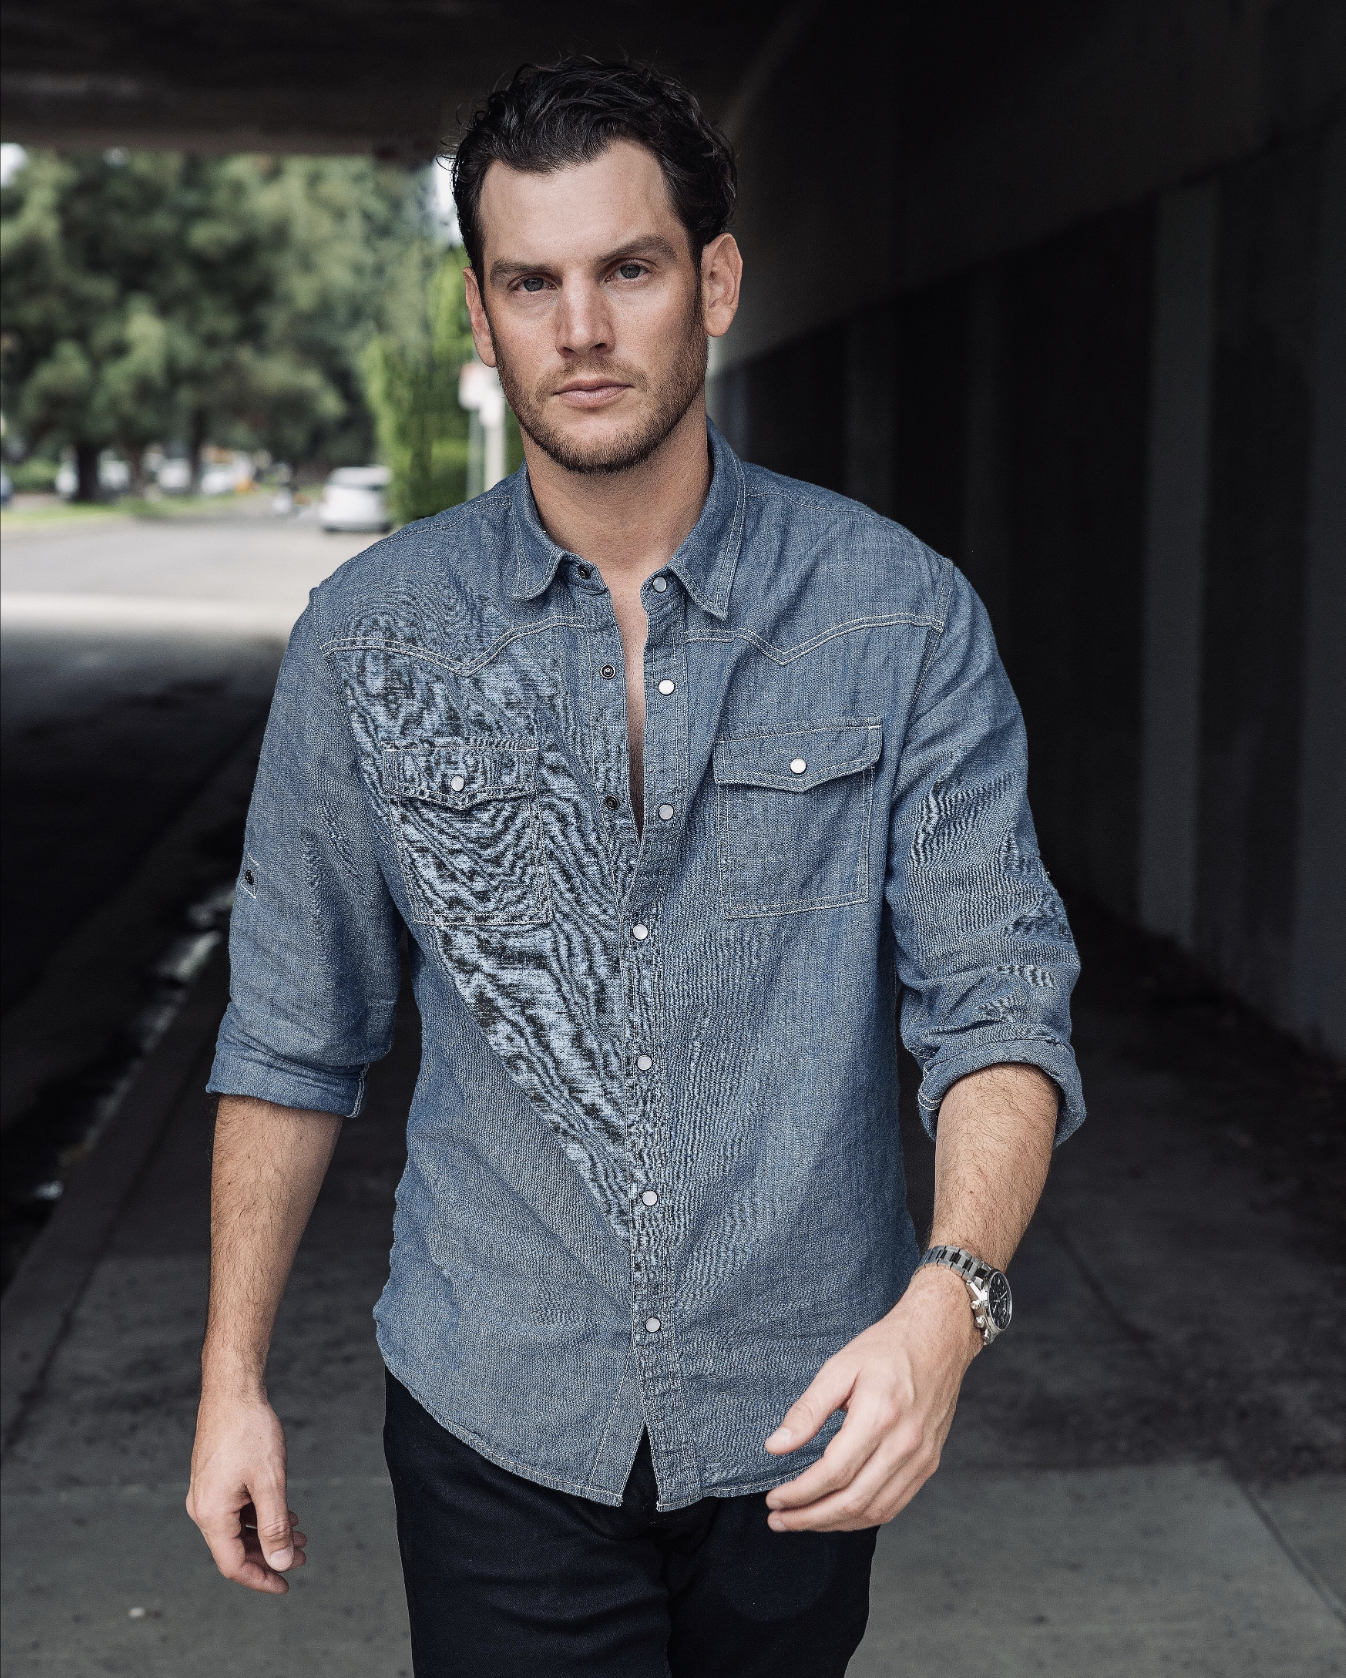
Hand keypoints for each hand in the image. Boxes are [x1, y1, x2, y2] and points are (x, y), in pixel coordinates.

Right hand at [187, 1389, 306, 1592]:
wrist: (232, 1389)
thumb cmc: (249, 1430)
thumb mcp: (270, 1481)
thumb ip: (275, 1526)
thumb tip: (282, 1562)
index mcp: (211, 1514)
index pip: (233, 1564)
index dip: (261, 1578)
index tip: (287, 1585)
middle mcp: (203, 1507)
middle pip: (235, 1548)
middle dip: (270, 1555)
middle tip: (303, 1556)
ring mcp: (207, 1492)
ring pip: (237, 1527)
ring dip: (268, 1534)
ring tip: (300, 1534)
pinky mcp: (214, 1477)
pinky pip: (235, 1509)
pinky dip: (259, 1515)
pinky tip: (285, 1511)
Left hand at [763, 1265, 980, 1530]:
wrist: (938, 1339)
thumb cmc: (886, 1349)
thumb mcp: (839, 1368)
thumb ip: (807, 1410)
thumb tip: (776, 1446)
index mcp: (879, 1416)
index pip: (834, 1472)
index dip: (800, 1493)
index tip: (774, 1499)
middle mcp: (904, 1444)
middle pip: (852, 1501)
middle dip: (810, 1517)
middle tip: (778, 1520)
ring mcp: (920, 1458)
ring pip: (874, 1511)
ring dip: (834, 1524)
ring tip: (802, 1520)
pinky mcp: (928, 1464)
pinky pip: (893, 1505)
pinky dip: (862, 1518)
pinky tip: (838, 1514)